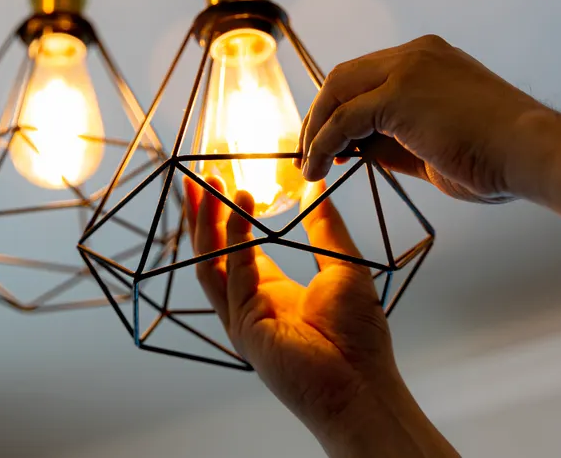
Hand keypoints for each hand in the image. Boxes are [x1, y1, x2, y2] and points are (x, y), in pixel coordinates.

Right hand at [185, 176, 455, 456]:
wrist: (362, 384)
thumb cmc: (359, 337)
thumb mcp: (344, 266)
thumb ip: (325, 227)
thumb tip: (318, 187)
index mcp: (271, 292)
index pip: (238, 248)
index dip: (228, 215)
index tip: (224, 183)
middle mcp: (250, 303)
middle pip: (214, 252)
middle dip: (203, 214)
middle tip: (198, 177)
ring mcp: (243, 317)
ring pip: (211, 262)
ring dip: (207, 222)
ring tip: (208, 185)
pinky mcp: (245, 326)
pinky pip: (233, 275)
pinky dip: (235, 239)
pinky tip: (242, 209)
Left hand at [299, 35, 560, 202]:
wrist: (535, 153)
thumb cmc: (499, 158)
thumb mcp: (435, 145)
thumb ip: (394, 141)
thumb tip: (354, 150)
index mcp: (430, 59)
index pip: (369, 75)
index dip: (342, 108)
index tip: (332, 143)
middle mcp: (416, 54)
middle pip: (345, 77)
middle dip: (321, 114)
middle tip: (309, 152)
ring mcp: (407, 69)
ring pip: (337, 92)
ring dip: (316, 129)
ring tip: (308, 165)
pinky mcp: (398, 94)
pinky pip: (343, 120)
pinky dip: (322, 144)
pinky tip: (318, 169)